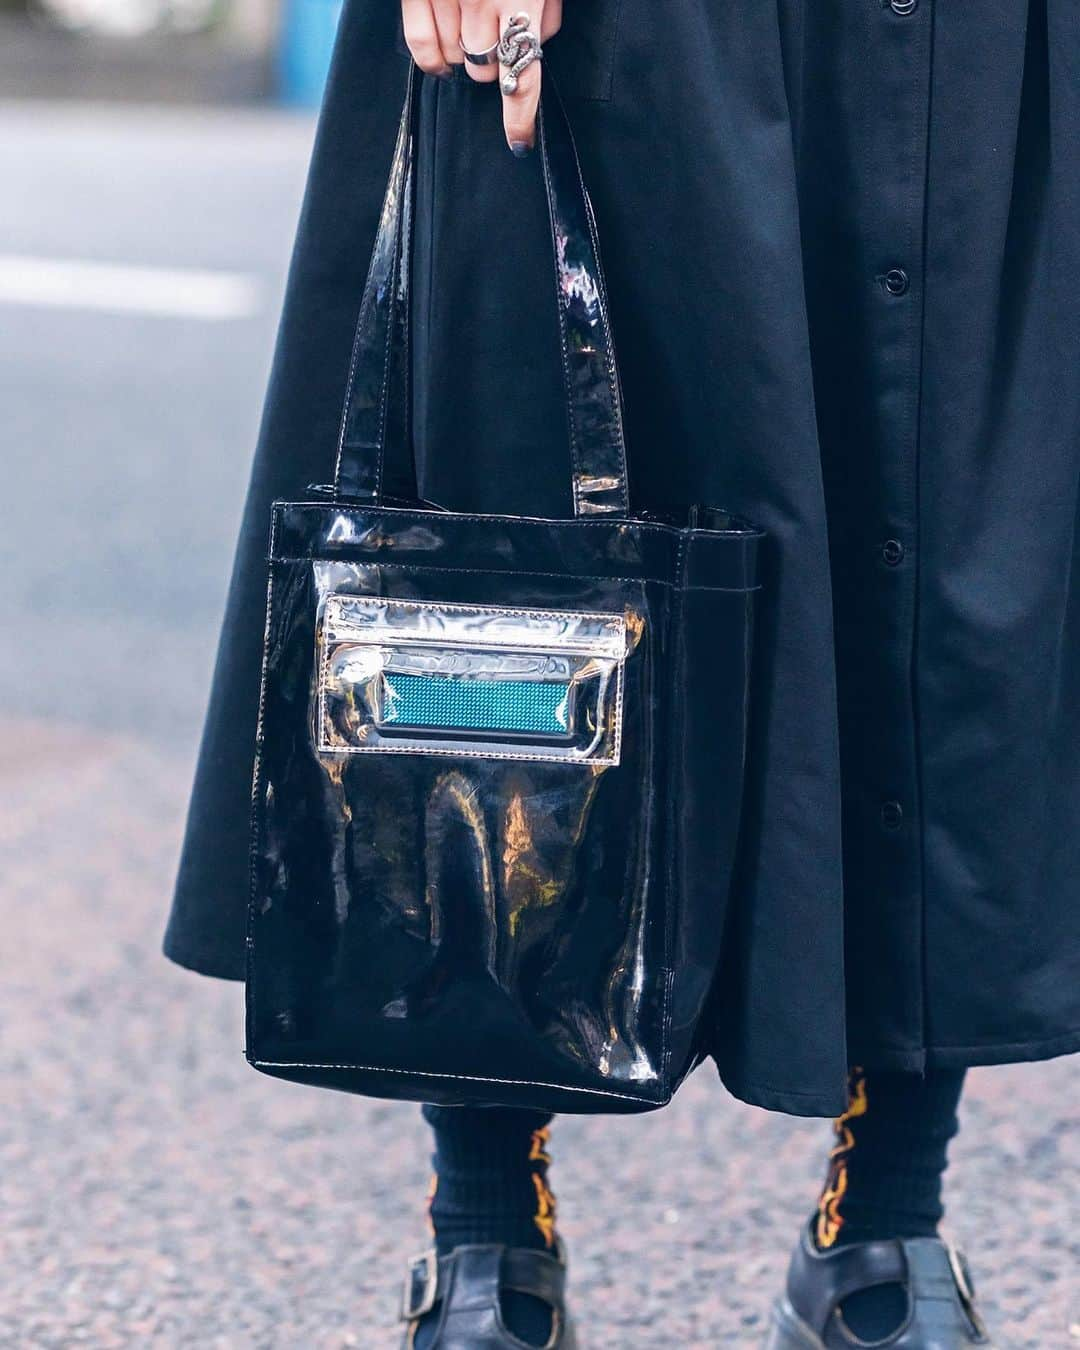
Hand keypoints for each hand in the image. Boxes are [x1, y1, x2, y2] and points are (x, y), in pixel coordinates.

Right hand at [400, 2, 562, 154]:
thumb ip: (544, 12)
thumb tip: (538, 47)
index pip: (523, 77)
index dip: (520, 117)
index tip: (519, 142)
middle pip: (483, 73)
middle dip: (490, 69)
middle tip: (492, 46)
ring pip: (453, 59)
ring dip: (462, 57)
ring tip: (467, 34)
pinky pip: (420, 44)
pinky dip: (431, 59)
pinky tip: (441, 63)